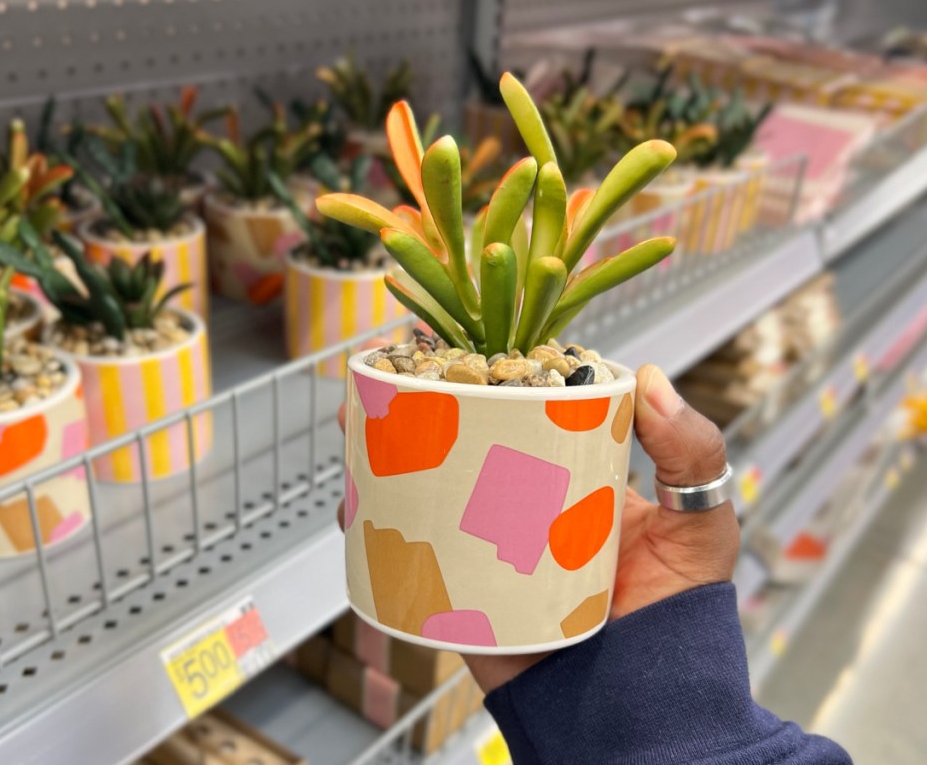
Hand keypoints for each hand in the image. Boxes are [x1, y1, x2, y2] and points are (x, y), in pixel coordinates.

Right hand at [337, 363, 738, 694]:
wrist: (640, 708)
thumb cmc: (679, 619)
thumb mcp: (700, 524)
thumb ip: (691, 451)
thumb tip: (649, 375)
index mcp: (573, 476)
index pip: (527, 412)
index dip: (491, 377)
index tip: (461, 348)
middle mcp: (524, 503)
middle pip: (464, 443)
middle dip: (421, 410)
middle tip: (391, 380)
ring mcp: (487, 545)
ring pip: (427, 490)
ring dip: (386, 458)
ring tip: (358, 428)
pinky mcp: (460, 590)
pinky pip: (409, 554)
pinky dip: (376, 527)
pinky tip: (356, 503)